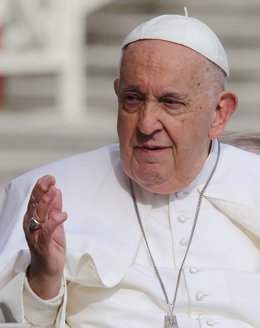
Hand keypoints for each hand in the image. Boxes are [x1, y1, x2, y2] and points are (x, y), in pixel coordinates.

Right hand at [23, 175, 66, 298]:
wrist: (49, 268)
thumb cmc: (51, 245)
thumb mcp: (55, 222)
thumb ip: (55, 207)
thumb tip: (56, 190)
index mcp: (34, 217)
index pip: (36, 199)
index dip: (42, 187)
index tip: (50, 177)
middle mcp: (32, 224)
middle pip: (35, 204)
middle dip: (42, 190)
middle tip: (50, 179)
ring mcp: (35, 234)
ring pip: (39, 215)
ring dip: (46, 202)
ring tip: (54, 192)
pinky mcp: (42, 244)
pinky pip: (46, 232)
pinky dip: (54, 222)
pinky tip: (63, 215)